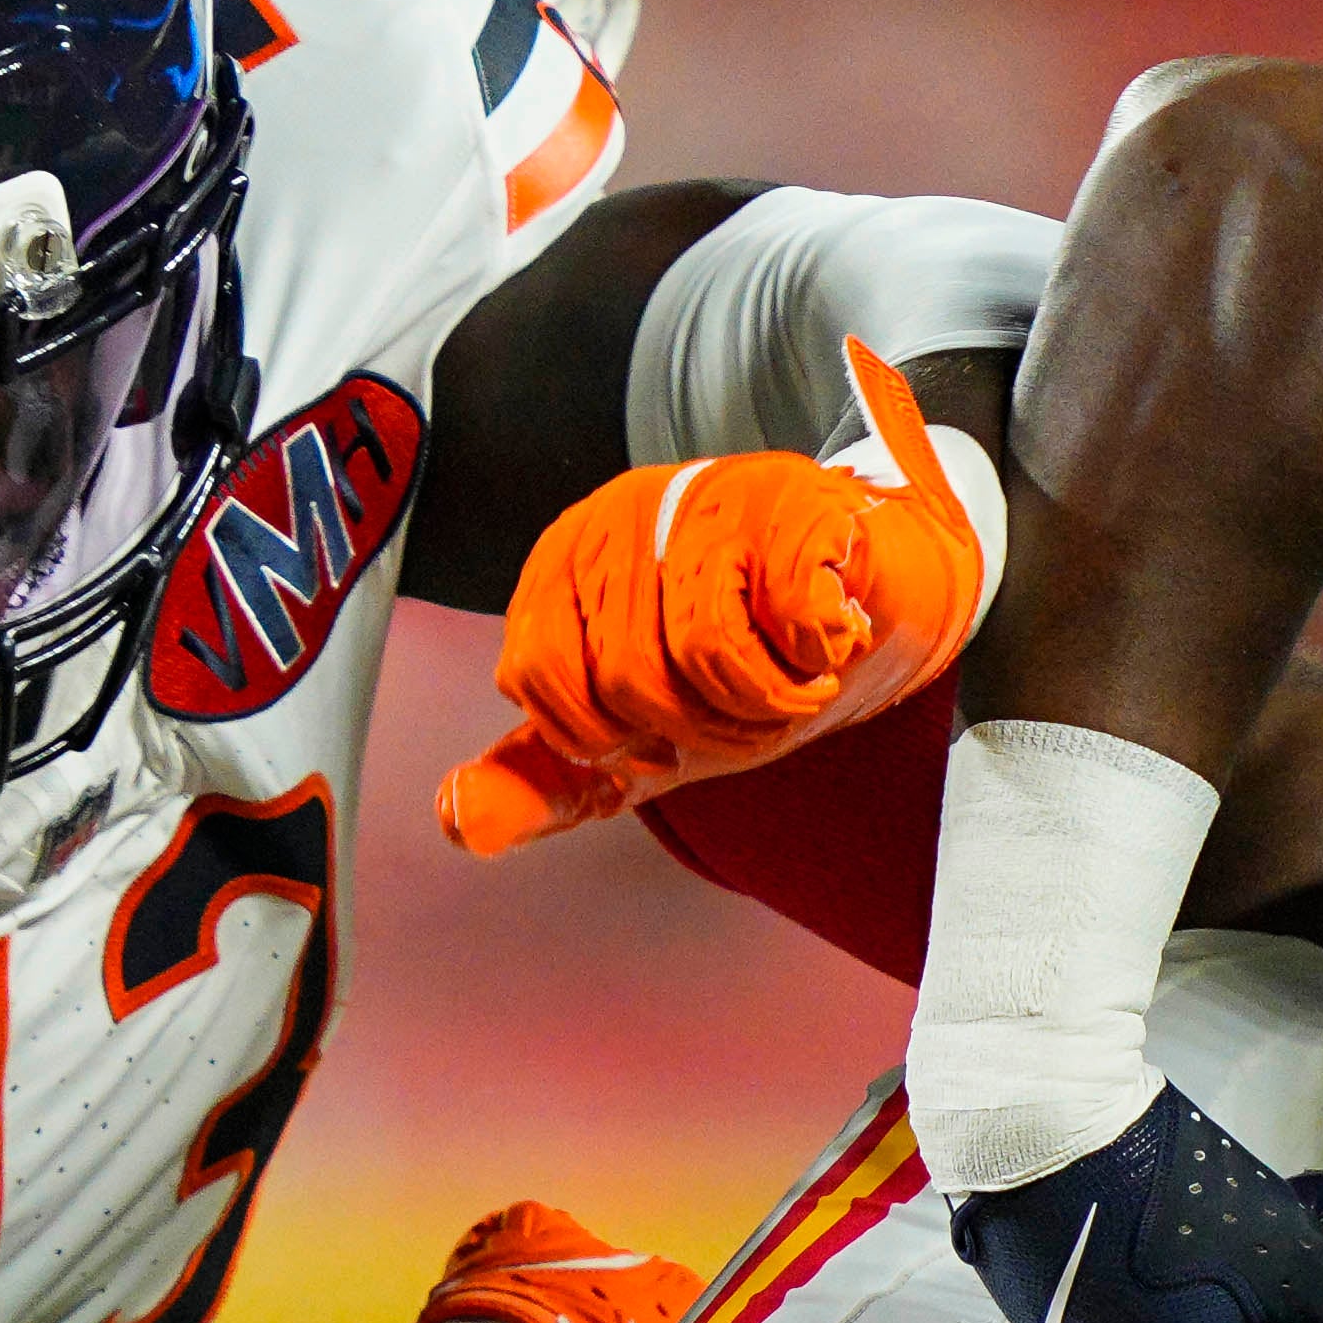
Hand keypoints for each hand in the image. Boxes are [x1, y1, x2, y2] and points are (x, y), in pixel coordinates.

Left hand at [439, 337, 999, 857]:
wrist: (865, 609)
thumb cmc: (739, 666)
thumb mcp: (628, 738)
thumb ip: (541, 779)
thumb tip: (458, 824)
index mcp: (563, 562)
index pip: (537, 678)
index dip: (609, 736)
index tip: (661, 731)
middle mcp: (622, 513)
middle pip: (626, 678)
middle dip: (698, 731)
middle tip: (742, 711)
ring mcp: (709, 497)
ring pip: (705, 651)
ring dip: (765, 704)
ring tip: (788, 681)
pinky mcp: (799, 503)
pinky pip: (791, 618)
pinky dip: (819, 658)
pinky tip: (827, 639)